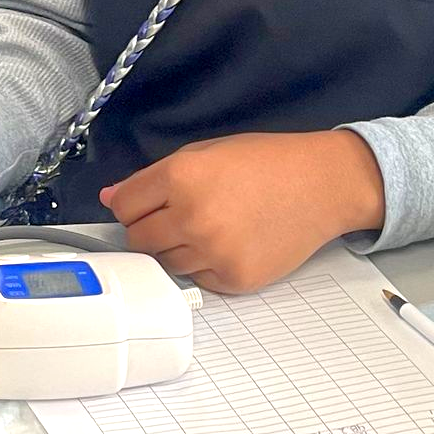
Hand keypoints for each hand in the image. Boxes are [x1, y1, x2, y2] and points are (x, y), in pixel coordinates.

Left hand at [100, 130, 385, 292]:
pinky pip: (198, 280)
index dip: (131, 206)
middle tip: (177, 218)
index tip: (144, 205)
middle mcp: (192, 218)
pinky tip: (230, 243)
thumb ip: (152, 177)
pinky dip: (205, 266)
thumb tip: (110, 198)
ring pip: (166, 264)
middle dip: (150, 230)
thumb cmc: (264, 163)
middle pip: (139, 240)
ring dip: (177, 250)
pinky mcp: (234, 279)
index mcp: (180, 177)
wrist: (322, 185)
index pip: (123, 208)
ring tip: (211, 227)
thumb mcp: (204, 153)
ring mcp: (214, 252)